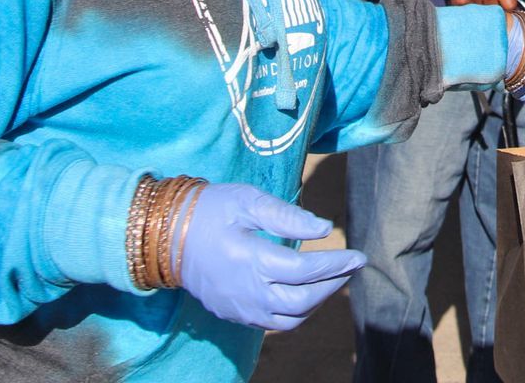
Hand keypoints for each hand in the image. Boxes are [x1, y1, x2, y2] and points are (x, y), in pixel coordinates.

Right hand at [176, 183, 366, 331]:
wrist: (165, 235)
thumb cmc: (209, 210)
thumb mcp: (247, 201)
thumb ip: (287, 216)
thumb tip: (324, 227)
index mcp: (251, 262)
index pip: (306, 271)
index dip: (337, 265)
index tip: (359, 256)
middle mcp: (247, 293)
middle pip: (303, 301)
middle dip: (333, 285)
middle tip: (351, 267)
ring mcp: (239, 308)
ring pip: (290, 319)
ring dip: (317, 302)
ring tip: (333, 279)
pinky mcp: (233, 313)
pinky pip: (273, 323)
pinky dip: (296, 311)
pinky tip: (305, 291)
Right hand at [435, 0, 516, 10]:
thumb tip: (508, 2)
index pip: (510, 5)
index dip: (509, 8)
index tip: (505, 8)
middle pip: (496, 12)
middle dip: (493, 10)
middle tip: (488, 2)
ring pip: (482, 15)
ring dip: (480, 10)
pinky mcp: (459, 2)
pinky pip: (468, 13)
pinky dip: (468, 9)